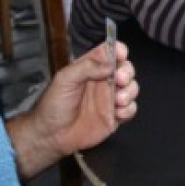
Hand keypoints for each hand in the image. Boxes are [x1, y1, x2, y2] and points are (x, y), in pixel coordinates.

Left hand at [35, 42, 139, 156]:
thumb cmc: (53, 106)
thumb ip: (87, 67)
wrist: (52, 135)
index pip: (110, 52)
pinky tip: (117, 113)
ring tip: (118, 99)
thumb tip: (109, 65)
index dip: (119, 50)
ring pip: (132, 88)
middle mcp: (103, 81)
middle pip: (126, 69)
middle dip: (127, 72)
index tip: (121, 54)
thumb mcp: (64, 79)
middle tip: (119, 79)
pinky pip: (131, 109)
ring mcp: (110, 99)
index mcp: (91, 68)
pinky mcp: (115, 116)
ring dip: (129, 91)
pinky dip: (128, 109)